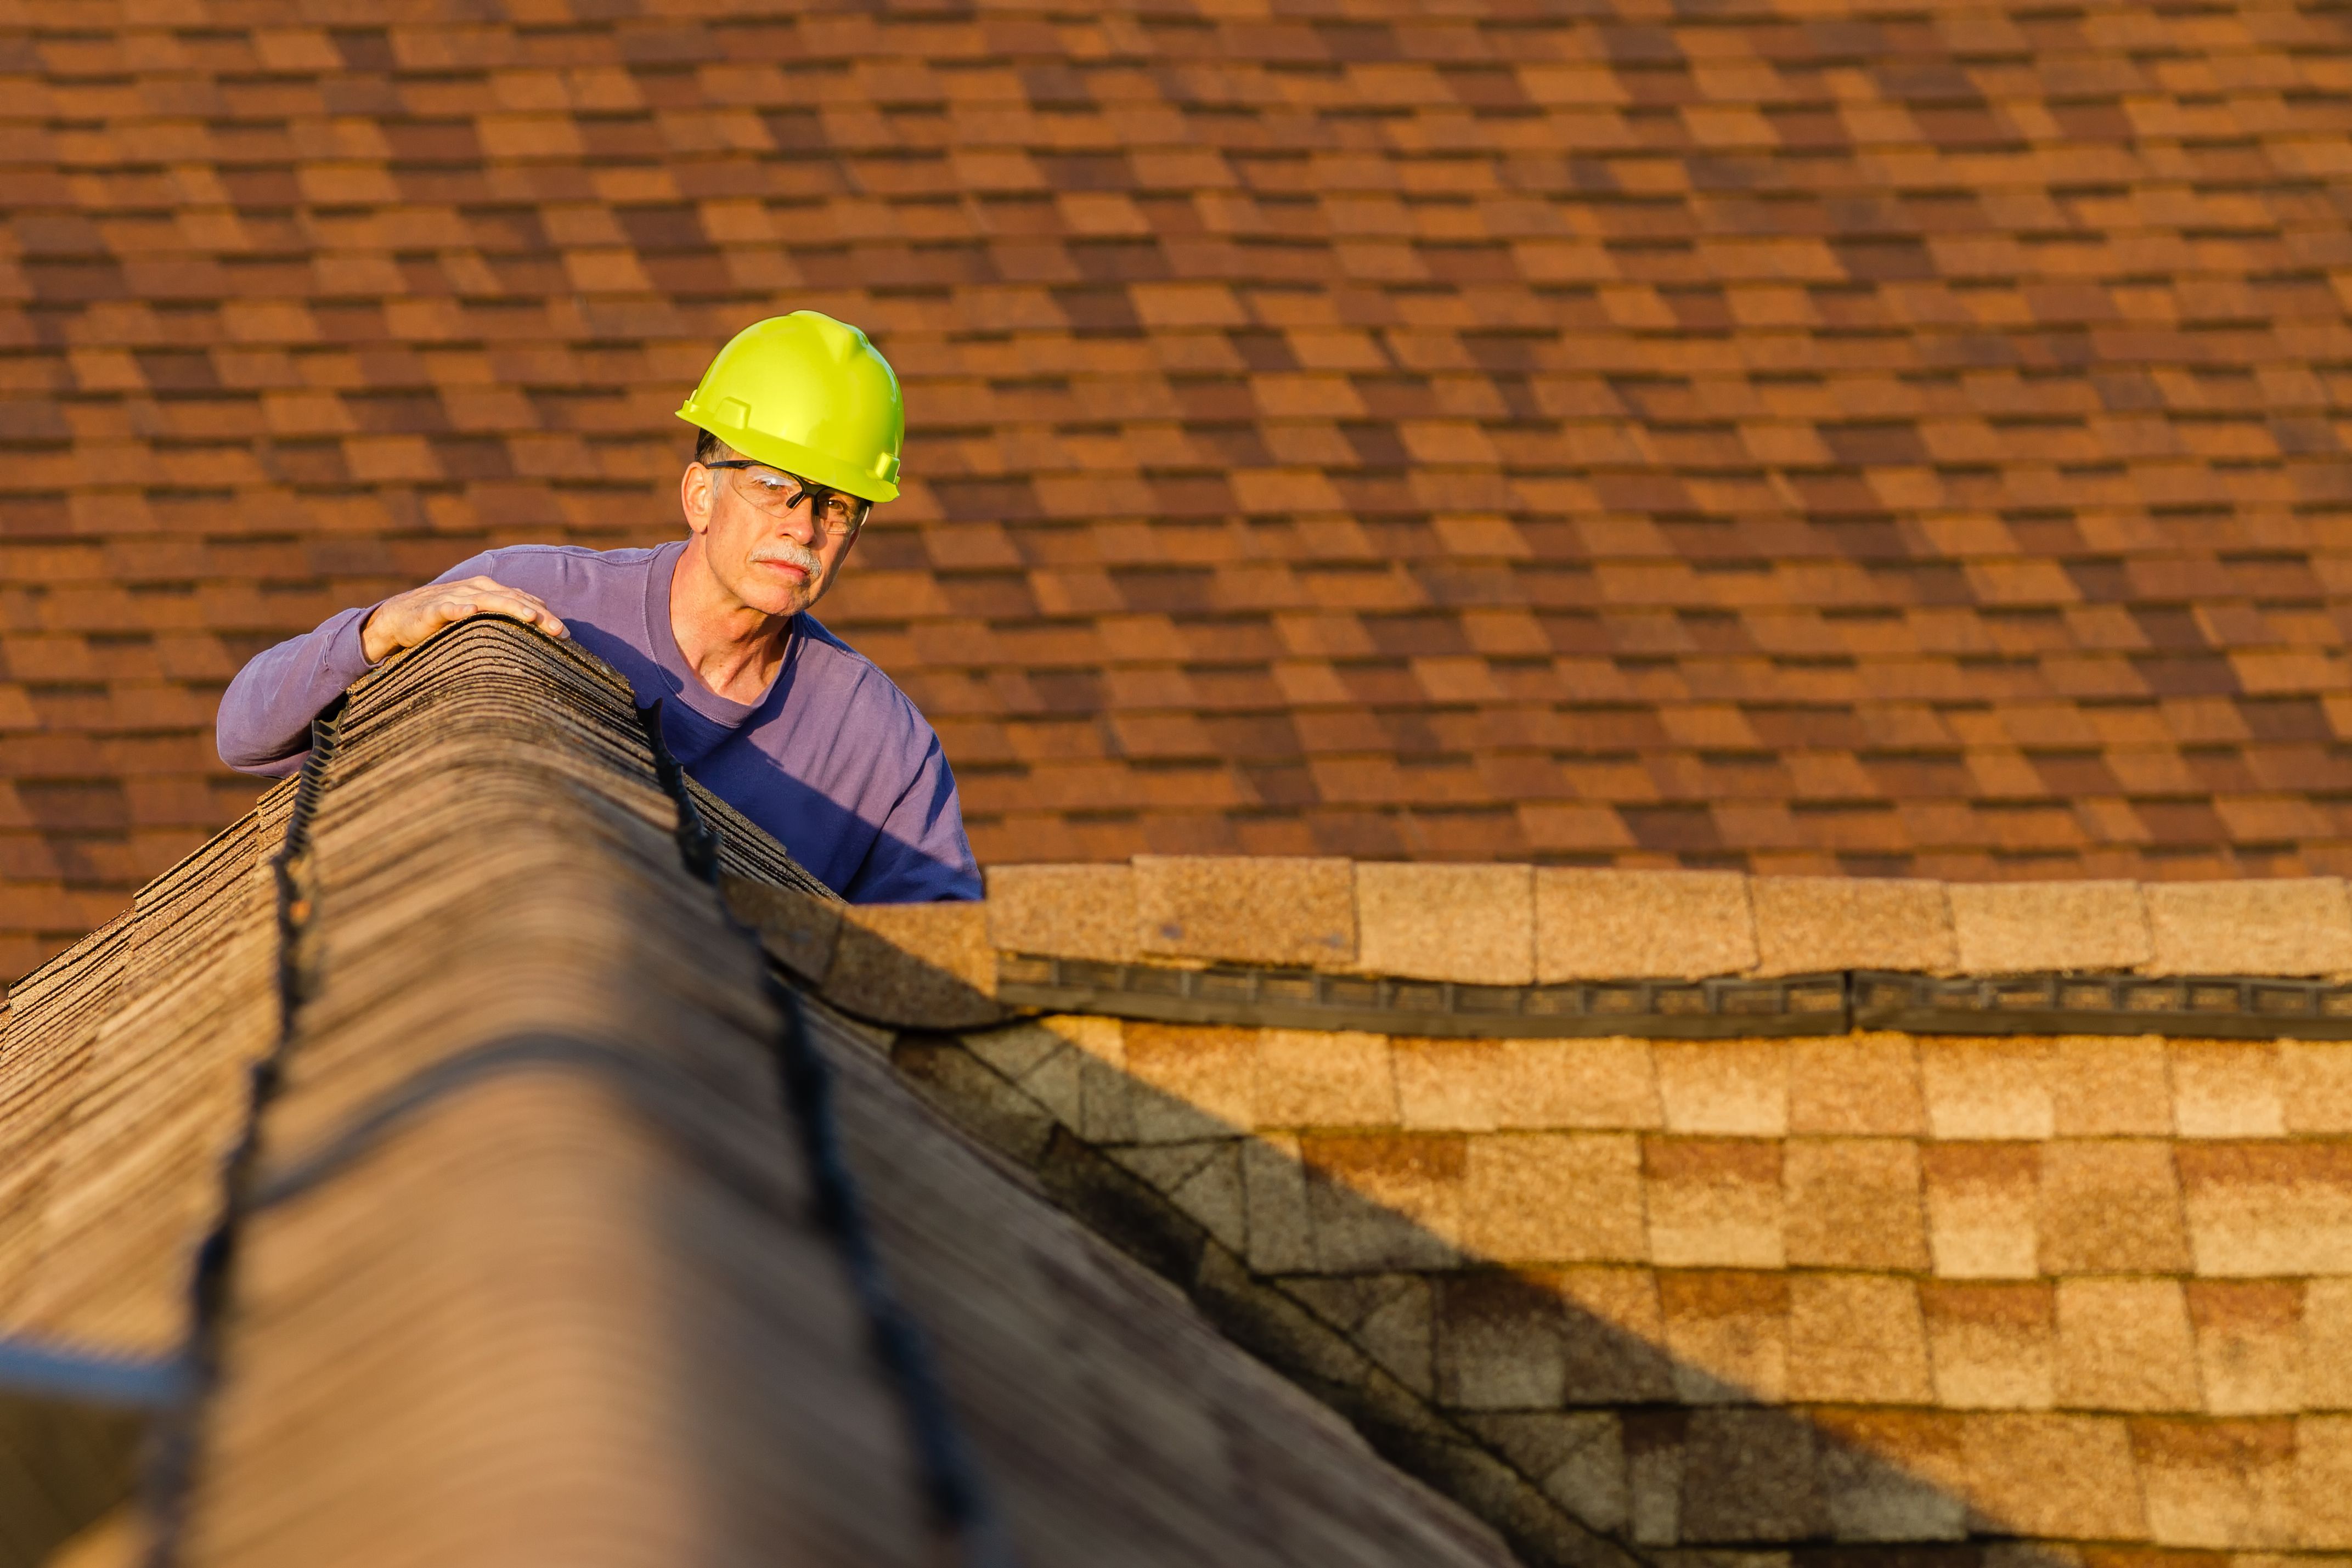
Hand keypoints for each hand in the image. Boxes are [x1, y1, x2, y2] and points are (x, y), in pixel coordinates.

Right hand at [359, 576, 568, 663]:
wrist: (400, 617)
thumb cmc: (446, 619)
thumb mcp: (479, 617)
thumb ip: (504, 617)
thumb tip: (538, 625)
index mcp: (490, 590)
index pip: (523, 600)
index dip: (545, 615)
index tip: (567, 635)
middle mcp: (476, 589)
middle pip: (512, 598)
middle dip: (537, 613)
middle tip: (558, 630)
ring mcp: (454, 597)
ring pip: (486, 599)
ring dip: (509, 606)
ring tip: (529, 616)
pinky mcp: (432, 609)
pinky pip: (446, 608)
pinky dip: (458, 608)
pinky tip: (469, 611)